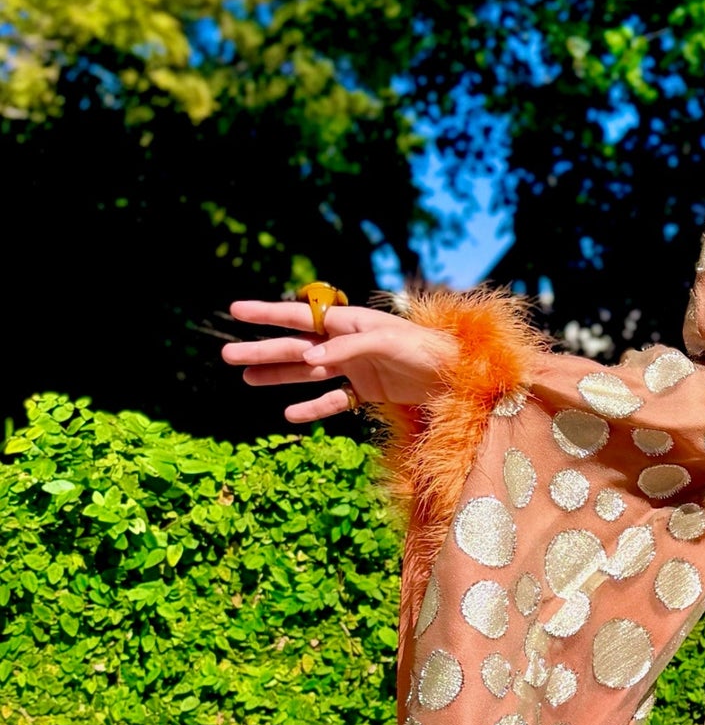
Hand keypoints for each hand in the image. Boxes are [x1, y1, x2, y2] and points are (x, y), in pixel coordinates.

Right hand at [221, 297, 458, 423]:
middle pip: (295, 346)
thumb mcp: (385, 342)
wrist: (458, 376)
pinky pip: (334, 400)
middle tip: (225, 355)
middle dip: (260, 350)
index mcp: (349, 322)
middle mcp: (347, 343)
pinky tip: (289, 414)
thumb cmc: (426, 349)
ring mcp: (356, 368)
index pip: (299, 315)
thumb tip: (307, 358)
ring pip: (307, 372)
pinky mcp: (369, 391)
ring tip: (245, 378)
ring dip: (277, 375)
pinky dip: (313, 407)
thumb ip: (346, 349)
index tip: (234, 310)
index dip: (266, 314)